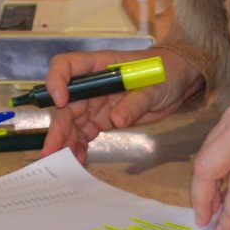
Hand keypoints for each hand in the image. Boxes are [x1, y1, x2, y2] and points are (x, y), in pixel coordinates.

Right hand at [36, 50, 202, 161]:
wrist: (178, 82)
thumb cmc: (165, 72)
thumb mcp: (154, 86)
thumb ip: (135, 102)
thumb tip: (116, 120)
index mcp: (99, 65)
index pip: (66, 66)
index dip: (57, 81)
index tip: (61, 101)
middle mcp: (91, 84)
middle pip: (66, 104)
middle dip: (58, 128)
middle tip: (51, 152)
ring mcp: (95, 103)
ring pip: (72, 123)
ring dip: (66, 142)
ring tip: (64, 163)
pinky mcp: (102, 119)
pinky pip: (85, 133)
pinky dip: (80, 146)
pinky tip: (79, 160)